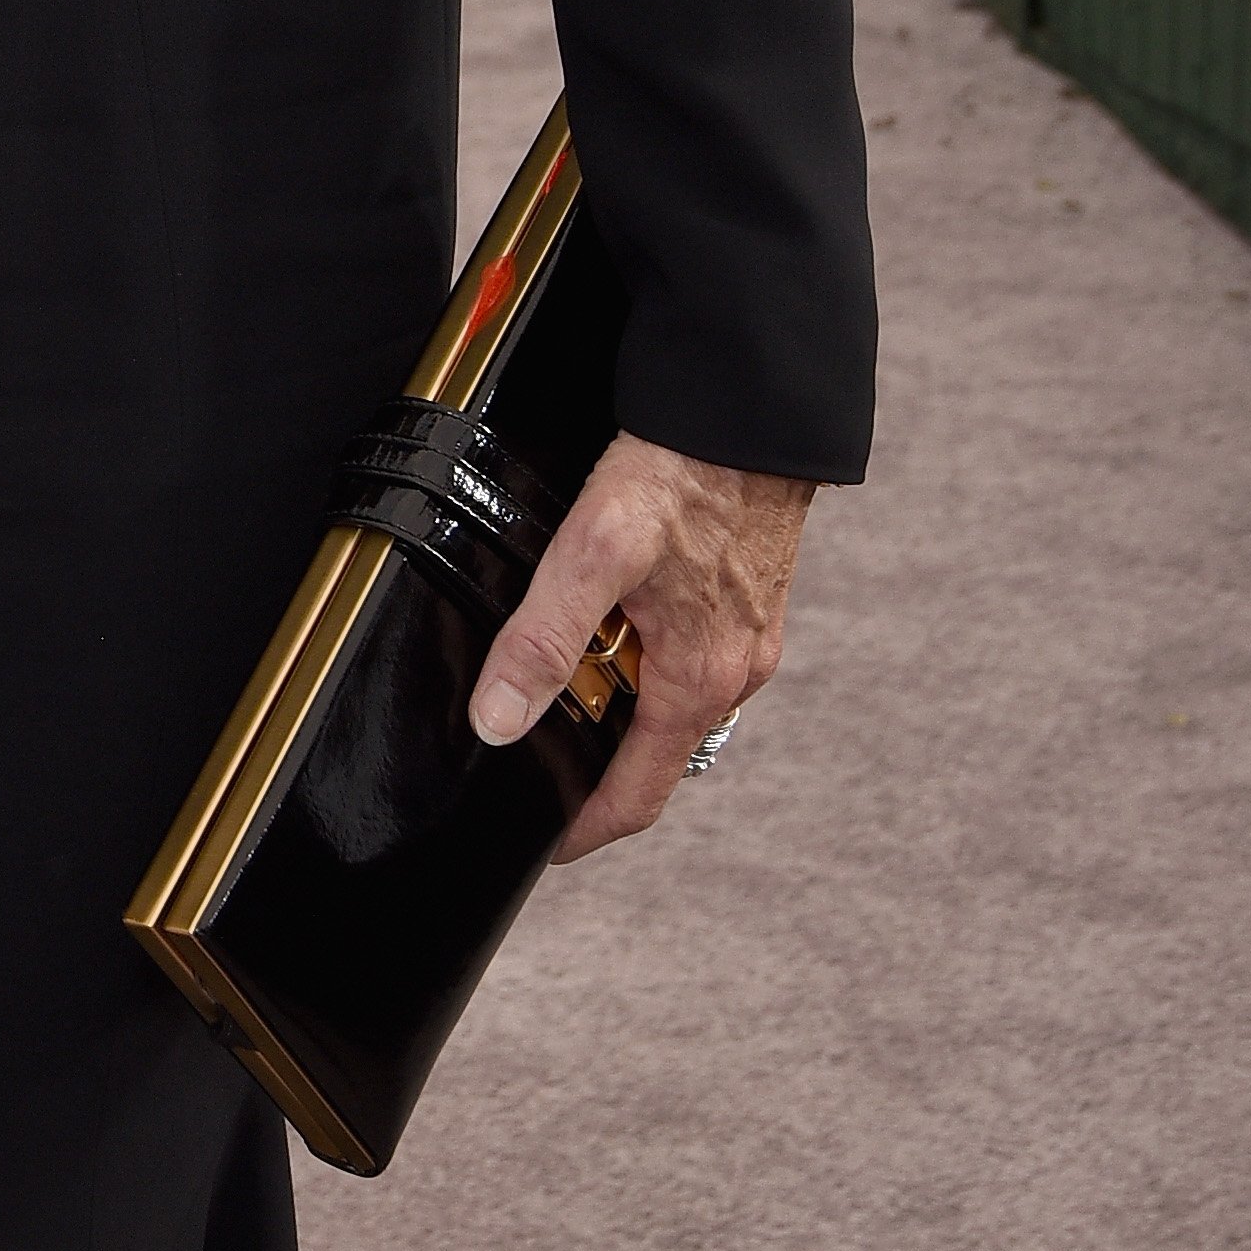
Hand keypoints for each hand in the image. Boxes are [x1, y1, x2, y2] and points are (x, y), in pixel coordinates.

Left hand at [470, 431, 815, 863]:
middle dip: (593, 761)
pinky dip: (644, 656)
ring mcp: (746, 635)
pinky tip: (608, 618)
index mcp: (699, 681)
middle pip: (654, 751)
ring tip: (556, 679)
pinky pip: (688, 652)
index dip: (583, 827)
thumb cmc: (682, 471)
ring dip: (618, 701)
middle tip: (530, 749)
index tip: (541, 843)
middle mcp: (734, 672)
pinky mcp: (746, 596)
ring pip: (670, 697)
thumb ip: (543, 637)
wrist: (751, 407)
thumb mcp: (593, 551)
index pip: (638, 796)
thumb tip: (499, 722)